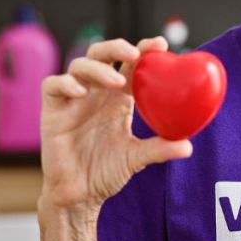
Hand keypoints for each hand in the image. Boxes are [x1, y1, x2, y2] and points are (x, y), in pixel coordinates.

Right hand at [40, 36, 192, 209]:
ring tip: (117, 82)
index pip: (130, 64)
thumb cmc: (105, 172)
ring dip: (98, 68)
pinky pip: (53, 86)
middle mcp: (96, 93)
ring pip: (79, 65)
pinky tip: (80, 92)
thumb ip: (160, 149)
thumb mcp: (136, 158)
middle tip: (134, 54)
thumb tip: (188, 146)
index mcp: (119, 98)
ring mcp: (73, 99)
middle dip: (117, 48)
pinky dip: (65, 83)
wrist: (79, 195)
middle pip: (102, 55)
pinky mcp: (53, 110)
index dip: (143, 50)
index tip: (161, 45)